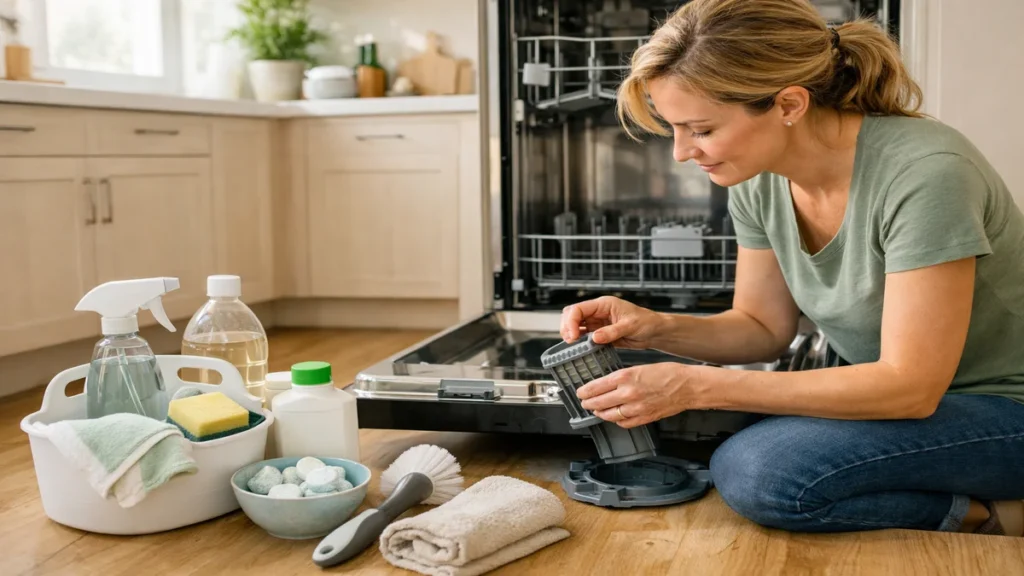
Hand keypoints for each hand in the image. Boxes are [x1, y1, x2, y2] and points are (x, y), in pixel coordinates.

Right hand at [559, 296, 663, 348]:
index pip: (578, 309)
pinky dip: (580, 342)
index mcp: (604, 304)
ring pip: (576, 326)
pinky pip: (584, 336)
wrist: (655, 332)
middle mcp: (598, 312)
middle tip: (571, 341)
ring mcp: (598, 323)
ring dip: (572, 335)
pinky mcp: (600, 334)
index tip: (573, 336)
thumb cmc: (647, 322)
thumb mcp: (630, 326)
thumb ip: (612, 332)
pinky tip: (582, 348)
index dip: (571, 322)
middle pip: (572, 315)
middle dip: (567, 327)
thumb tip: (595, 337)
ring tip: (574, 346)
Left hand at [576, 363, 704, 427]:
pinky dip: (616, 420)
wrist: (687, 386)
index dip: (584, 391)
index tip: (580, 392)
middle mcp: (628, 393)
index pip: (595, 387)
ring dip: (599, 413)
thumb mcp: (639, 367)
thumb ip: (621, 377)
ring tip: (596, 410)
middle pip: (598, 403)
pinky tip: (614, 416)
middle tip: (584, 402)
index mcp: (625, 377)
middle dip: (588, 403)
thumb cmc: (667, 373)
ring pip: (608, 415)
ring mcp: (635, 408)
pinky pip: (623, 423)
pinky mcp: (643, 418)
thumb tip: (605, 383)